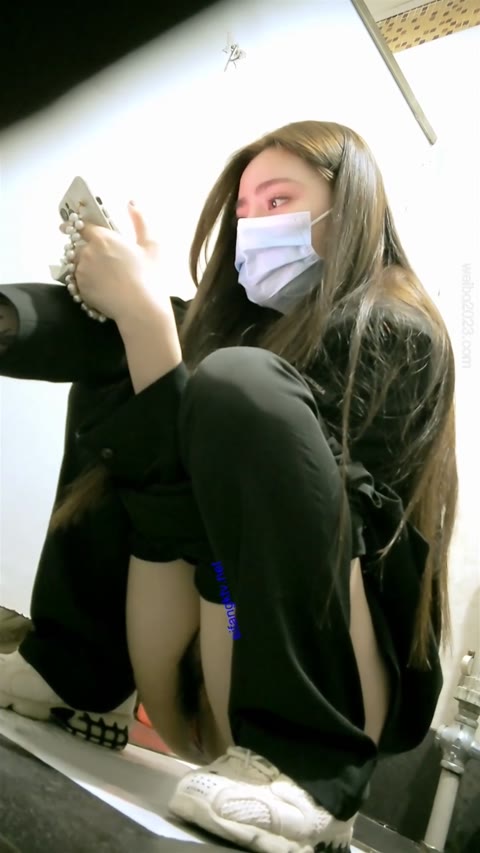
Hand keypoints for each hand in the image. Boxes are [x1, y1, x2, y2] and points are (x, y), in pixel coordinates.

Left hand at [61, 203, 168, 322]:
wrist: (139, 308)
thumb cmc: (149, 276)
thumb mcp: (151, 246)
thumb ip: (140, 221)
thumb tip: (131, 203)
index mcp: (103, 238)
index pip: (80, 226)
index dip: (75, 225)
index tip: (68, 226)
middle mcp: (87, 252)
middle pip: (77, 246)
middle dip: (82, 248)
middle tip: (97, 258)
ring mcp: (81, 272)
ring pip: (76, 264)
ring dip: (83, 265)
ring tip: (100, 275)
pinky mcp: (81, 289)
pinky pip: (78, 281)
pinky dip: (85, 281)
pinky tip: (100, 287)